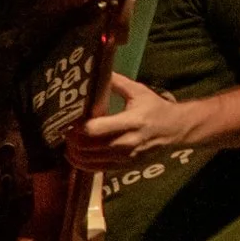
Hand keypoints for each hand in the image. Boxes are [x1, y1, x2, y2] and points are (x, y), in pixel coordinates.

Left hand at [66, 75, 197, 169]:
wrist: (174, 129)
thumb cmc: (154, 108)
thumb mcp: (138, 91)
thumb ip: (116, 83)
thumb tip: (96, 72)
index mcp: (131, 121)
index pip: (95, 129)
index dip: (77, 127)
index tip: (69, 121)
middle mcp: (127, 142)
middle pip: (88, 146)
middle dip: (72, 139)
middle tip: (65, 131)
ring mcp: (125, 157)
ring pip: (89, 160)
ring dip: (73, 152)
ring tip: (68, 143)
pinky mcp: (124, 166)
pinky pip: (96, 169)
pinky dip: (81, 163)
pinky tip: (74, 155)